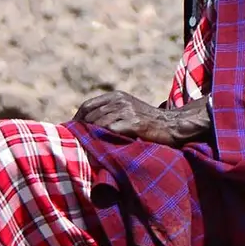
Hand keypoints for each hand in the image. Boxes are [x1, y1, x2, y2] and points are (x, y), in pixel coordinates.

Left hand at [74, 93, 210, 146]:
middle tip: (74, 144)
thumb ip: (112, 113)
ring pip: (97, 123)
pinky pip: (110, 130)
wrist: (173, 125)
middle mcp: (120, 100)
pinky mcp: (133, 123)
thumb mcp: (129, 110)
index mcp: (117, 96)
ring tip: (84, 148)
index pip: (87, 106)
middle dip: (80, 130)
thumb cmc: (150, 122)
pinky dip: (102, 139)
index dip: (76, 120)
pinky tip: (99, 149)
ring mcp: (126, 111)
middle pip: (90, 115)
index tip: (70, 133)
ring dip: (89, 136)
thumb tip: (88, 126)